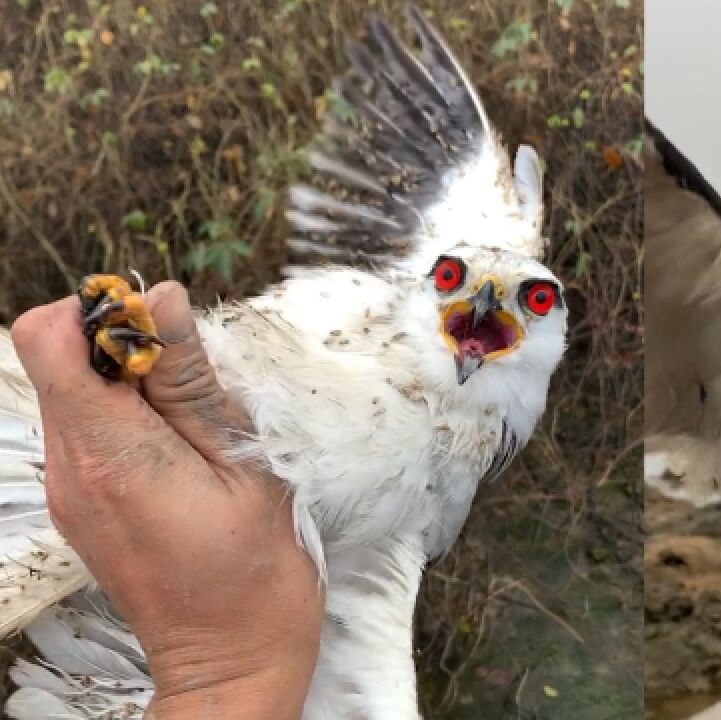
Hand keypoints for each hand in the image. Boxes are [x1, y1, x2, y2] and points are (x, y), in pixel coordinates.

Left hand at [11, 282, 321, 719]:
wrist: (233, 657)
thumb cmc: (256, 570)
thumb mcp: (244, 463)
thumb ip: (192, 381)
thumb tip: (161, 300)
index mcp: (110, 455)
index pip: (47, 339)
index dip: (100, 311)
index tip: (163, 330)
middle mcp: (71, 470)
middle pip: (58, 358)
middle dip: (124, 345)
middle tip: (196, 382)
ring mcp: (71, 491)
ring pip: (75, 392)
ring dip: (131, 383)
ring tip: (198, 424)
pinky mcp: (83, 504)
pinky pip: (88, 430)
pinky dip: (129, 417)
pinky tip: (183, 451)